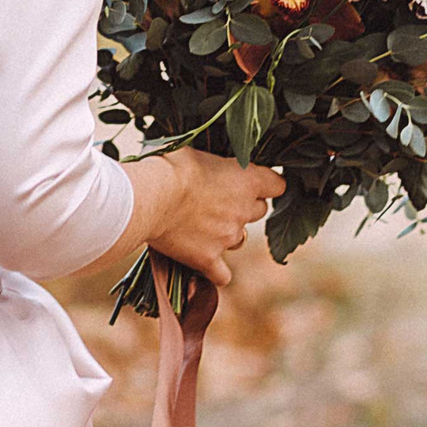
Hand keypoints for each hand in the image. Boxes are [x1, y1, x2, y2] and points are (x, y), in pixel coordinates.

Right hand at [141, 148, 284, 288]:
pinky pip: (222, 274)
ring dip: (227, 234)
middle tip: (218, 200)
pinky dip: (215, 270)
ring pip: (240, 239)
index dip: (266, 184)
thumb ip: (213, 163)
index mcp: (247, 180)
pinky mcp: (208, 259)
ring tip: (202, 225)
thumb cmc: (169, 165)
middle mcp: (243, 210)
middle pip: (259, 211)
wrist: (149, 196)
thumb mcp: (196, 151)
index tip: (251, 182)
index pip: (277, 185)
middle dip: (244, 206)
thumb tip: (209, 164)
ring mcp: (228, 237)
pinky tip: (204, 261)